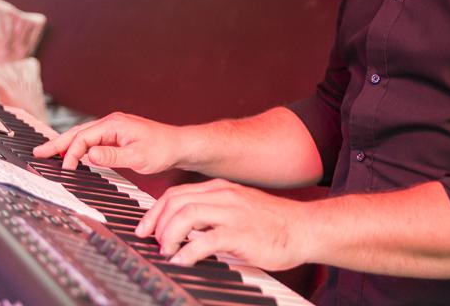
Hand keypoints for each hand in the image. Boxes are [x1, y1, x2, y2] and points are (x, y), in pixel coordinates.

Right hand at [32, 112, 181, 172]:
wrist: (179, 145)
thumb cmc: (162, 149)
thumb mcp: (136, 156)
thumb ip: (111, 156)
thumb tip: (88, 155)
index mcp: (114, 125)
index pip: (84, 138)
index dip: (72, 154)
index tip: (67, 170)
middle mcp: (112, 123)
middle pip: (78, 132)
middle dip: (58, 143)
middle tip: (39, 152)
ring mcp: (114, 128)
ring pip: (83, 134)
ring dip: (66, 144)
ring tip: (49, 152)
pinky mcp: (117, 134)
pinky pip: (92, 138)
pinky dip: (79, 145)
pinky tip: (73, 152)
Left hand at [136, 179, 309, 270]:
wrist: (304, 228)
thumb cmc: (273, 223)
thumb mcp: (238, 207)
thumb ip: (214, 211)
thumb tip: (186, 227)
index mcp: (220, 189)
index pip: (176, 193)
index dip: (155, 211)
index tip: (145, 228)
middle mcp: (223, 196)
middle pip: (176, 201)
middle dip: (157, 223)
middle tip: (153, 243)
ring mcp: (232, 213)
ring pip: (186, 215)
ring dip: (169, 235)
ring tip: (167, 251)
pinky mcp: (240, 234)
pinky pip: (205, 240)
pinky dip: (187, 251)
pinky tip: (183, 261)